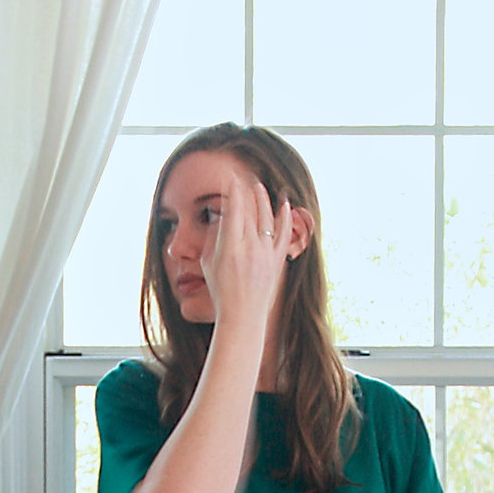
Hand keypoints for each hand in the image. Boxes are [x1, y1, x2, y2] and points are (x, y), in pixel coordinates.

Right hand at [200, 168, 294, 330]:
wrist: (242, 315)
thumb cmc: (221, 290)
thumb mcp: (208, 262)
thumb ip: (213, 237)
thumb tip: (219, 217)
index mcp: (230, 246)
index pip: (233, 209)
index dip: (232, 190)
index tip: (230, 178)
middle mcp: (250, 247)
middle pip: (250, 209)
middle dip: (247, 190)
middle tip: (243, 176)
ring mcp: (266, 253)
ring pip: (267, 217)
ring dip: (263, 198)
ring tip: (258, 186)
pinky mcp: (277, 260)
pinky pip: (284, 232)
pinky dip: (285, 216)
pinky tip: (284, 203)